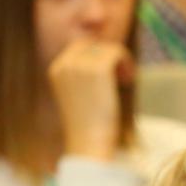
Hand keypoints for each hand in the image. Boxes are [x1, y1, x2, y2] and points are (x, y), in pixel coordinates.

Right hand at [47, 39, 131, 161]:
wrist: (89, 140)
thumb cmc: (89, 125)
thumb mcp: (81, 95)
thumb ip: (85, 76)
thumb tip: (108, 59)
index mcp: (56, 69)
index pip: (80, 47)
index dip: (98, 56)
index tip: (111, 75)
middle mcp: (64, 64)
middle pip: (93, 45)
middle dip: (109, 56)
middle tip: (121, 78)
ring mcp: (79, 65)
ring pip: (106, 48)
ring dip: (120, 60)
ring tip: (125, 80)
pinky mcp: (97, 69)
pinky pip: (117, 52)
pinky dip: (127, 62)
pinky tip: (128, 79)